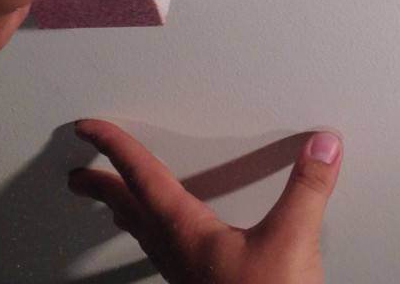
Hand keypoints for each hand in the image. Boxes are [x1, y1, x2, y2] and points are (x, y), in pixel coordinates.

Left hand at [69, 120, 342, 283]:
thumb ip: (307, 188)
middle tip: (78, 175)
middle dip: (103, 187)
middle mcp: (181, 254)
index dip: (114, 149)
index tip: (89, 130)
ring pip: (147, 236)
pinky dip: (158, 237)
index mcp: (189, 233)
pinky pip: (167, 254)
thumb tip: (321, 145)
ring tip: (115, 204)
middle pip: (132, 211)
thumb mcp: (292, 241)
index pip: (143, 179)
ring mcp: (190, 276)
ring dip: (128, 213)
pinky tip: (175, 243)